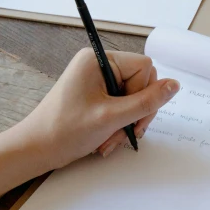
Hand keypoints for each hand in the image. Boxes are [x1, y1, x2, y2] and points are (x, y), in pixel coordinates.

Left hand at [17, 48, 178, 170]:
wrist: (36, 150)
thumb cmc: (65, 130)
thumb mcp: (111, 117)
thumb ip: (146, 102)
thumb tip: (174, 85)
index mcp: (98, 60)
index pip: (144, 67)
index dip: (143, 94)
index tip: (130, 117)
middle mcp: (97, 66)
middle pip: (140, 84)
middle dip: (135, 114)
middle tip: (125, 135)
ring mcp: (95, 82)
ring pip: (131, 100)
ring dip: (126, 124)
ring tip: (109, 142)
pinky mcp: (94, 97)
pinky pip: (119, 108)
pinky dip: (117, 126)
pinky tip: (105, 141)